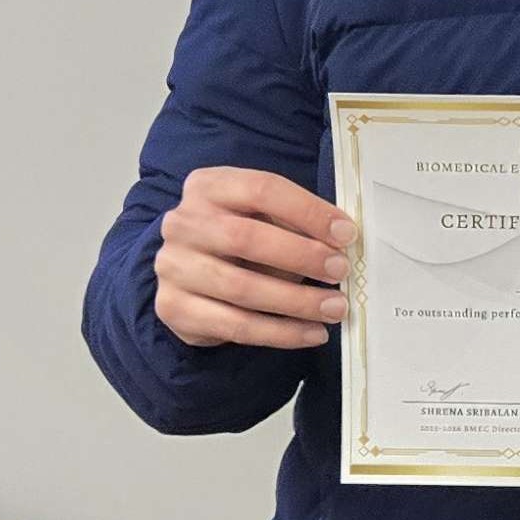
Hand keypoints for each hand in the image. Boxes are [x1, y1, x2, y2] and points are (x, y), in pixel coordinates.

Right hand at [153, 165, 355, 349]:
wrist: (188, 273)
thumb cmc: (240, 237)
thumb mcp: (263, 217)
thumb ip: (294, 223)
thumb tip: (341, 242)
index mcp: (209, 186)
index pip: (263, 189)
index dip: (309, 211)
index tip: (346, 234)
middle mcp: (183, 223)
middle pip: (246, 237)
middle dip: (302, 256)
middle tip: (341, 271)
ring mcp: (173, 267)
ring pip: (241, 288)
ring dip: (297, 301)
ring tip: (334, 308)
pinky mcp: (174, 308)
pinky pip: (235, 326)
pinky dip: (281, 333)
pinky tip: (312, 333)